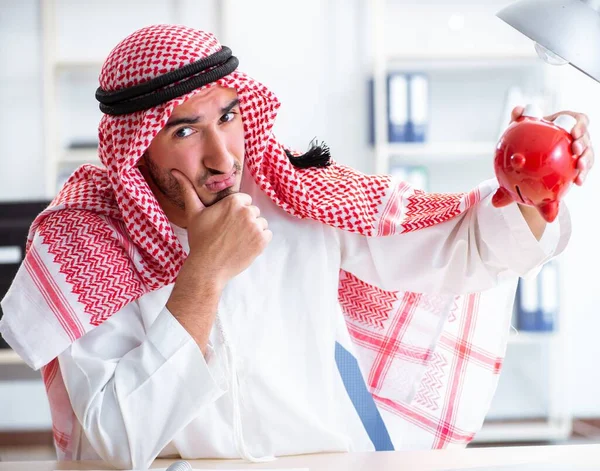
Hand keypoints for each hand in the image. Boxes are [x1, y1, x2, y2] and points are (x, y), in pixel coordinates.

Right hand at [172, 170, 271, 286]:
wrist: (208, 267)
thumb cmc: (200, 240)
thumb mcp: (193, 213)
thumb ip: (188, 190)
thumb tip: (175, 171)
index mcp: (233, 201)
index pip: (244, 200)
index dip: (236, 211)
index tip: (227, 222)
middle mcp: (247, 211)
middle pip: (253, 211)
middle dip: (244, 220)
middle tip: (230, 233)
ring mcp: (256, 226)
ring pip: (261, 223)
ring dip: (253, 230)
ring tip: (237, 240)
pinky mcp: (262, 241)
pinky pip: (267, 234)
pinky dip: (259, 240)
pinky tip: (245, 245)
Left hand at [511, 106, 593, 184]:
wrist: (527, 155)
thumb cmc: (528, 136)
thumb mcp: (522, 127)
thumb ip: (520, 117)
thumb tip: (517, 110)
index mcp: (567, 122)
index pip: (579, 120)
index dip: (581, 125)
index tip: (574, 133)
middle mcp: (575, 136)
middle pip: (586, 137)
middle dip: (584, 143)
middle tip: (575, 149)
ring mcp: (577, 150)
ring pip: (588, 153)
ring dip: (587, 160)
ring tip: (580, 168)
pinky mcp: (576, 164)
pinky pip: (583, 169)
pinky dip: (582, 175)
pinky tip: (578, 182)